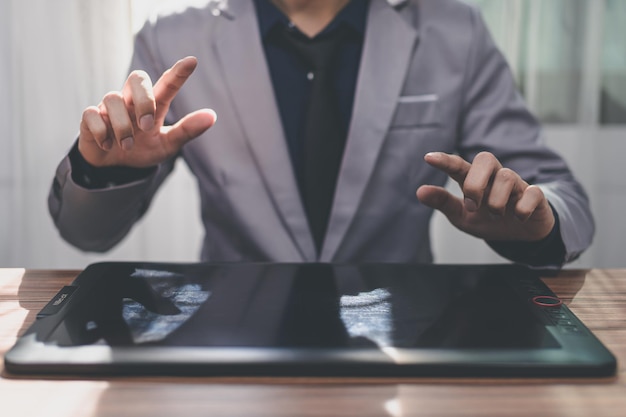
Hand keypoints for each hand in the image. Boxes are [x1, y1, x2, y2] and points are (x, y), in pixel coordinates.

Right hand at [78, 56, 215, 167]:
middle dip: (144, 100)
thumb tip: (212, 116)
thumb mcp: (167, 144)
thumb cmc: (143, 149)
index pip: (166, 83)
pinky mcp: (90, 118)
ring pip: (112, 99)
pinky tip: (108, 145)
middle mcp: (131, 100)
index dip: (178, 73)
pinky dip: (101, 131)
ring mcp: (109, 107)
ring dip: (122, 127)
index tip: (192, 62)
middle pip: (137, 78)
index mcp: (154, 105)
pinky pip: (91, 115)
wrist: (115, 166)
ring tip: (128, 146)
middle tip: (147, 126)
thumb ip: (187, 130)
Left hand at [416, 152, 554, 241]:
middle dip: (475, 182)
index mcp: (475, 180)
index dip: (445, 161)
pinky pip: (532, 193)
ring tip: (496, 215)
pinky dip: (523, 207)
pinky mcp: (535, 196)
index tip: (428, 158)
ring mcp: (517, 184)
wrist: (520, 235)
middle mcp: (495, 177)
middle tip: (472, 205)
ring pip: (507, 176)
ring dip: (497, 200)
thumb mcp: (462, 216)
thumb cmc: (488, 220)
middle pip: (486, 158)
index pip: (459, 165)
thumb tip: (420, 192)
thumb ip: (443, 203)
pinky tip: (518, 217)